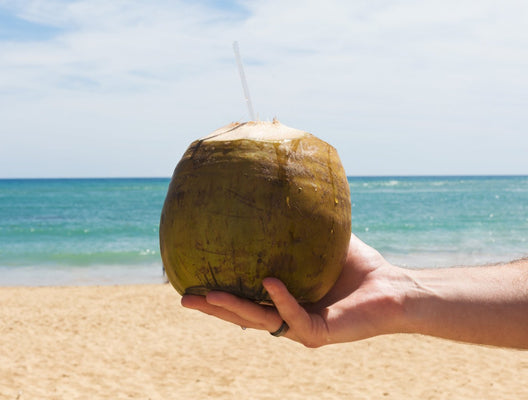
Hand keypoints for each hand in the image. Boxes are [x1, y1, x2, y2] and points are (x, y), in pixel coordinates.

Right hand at [181, 234, 408, 346]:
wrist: (393, 287)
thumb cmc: (359, 265)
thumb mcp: (319, 241)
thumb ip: (297, 225)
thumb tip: (275, 190)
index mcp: (283, 300)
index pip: (244, 300)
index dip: (218, 294)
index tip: (190, 282)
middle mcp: (286, 317)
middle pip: (241, 315)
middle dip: (212, 308)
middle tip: (183, 298)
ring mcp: (300, 328)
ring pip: (259, 321)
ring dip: (232, 309)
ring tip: (207, 296)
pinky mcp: (318, 333)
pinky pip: (293, 315)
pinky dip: (280, 299)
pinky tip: (269, 282)